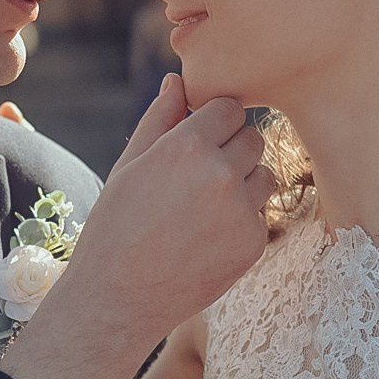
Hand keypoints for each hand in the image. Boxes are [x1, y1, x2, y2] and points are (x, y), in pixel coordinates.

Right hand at [5, 76, 272, 378]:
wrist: (119, 298)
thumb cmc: (115, 227)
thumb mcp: (129, 166)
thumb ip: (159, 119)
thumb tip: (177, 80)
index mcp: (187, 146)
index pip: (229, 108)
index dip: (214, 123)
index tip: (198, 142)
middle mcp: (221, 173)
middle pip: (252, 138)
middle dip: (231, 150)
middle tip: (198, 180)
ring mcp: (241, 210)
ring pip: (263, 175)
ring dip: (243, 184)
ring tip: (202, 209)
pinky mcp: (253, 243)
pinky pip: (260, 215)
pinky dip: (241, 222)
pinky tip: (206, 238)